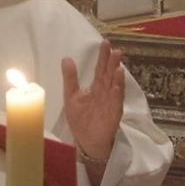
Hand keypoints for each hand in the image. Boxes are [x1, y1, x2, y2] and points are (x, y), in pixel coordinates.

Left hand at [60, 40, 125, 181]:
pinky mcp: (113, 114)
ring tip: (117, 65)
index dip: (103, 57)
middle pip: (109, 75)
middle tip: (115, 50)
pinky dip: (117, 93)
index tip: (105, 43)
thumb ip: (70, 79)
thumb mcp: (71, 97)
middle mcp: (106, 93)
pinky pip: (116, 102)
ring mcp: (111, 103)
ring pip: (115, 87)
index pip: (100, 69)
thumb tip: (66, 58)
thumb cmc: (81, 120)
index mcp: (96, 88)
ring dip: (117, 77)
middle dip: (112, 63)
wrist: (87, 142)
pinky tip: (117, 84)